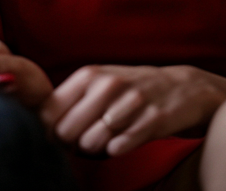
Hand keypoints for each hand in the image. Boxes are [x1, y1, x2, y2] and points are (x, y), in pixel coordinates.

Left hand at [40, 64, 225, 157]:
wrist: (184, 88)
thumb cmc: (132, 90)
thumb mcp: (99, 84)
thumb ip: (70, 100)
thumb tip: (41, 127)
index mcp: (88, 75)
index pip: (49, 110)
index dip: (50, 130)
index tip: (59, 135)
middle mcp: (107, 85)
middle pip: (67, 130)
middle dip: (71, 143)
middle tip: (83, 142)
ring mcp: (131, 101)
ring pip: (91, 142)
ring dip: (95, 149)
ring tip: (105, 140)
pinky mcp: (153, 120)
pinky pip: (120, 147)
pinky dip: (117, 150)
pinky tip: (123, 142)